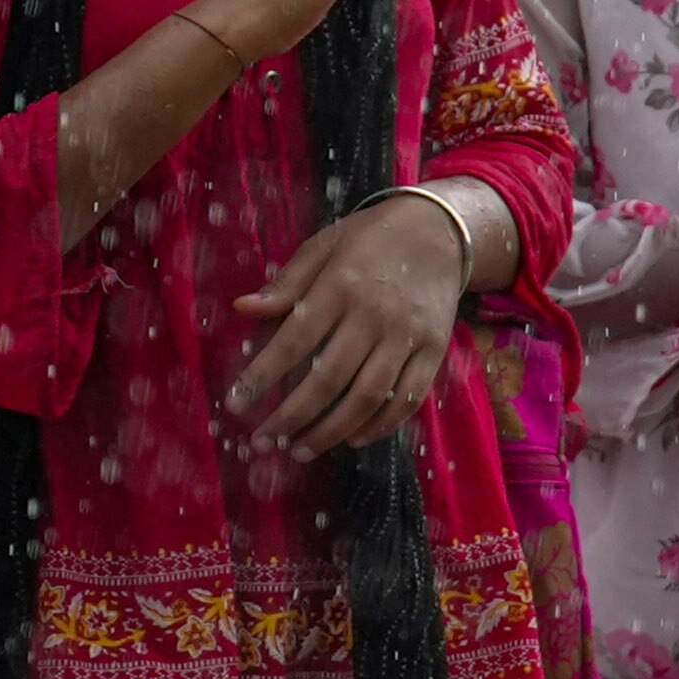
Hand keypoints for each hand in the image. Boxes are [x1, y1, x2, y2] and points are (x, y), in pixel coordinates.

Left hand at [227, 197, 464, 456]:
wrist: (443, 229)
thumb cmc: (371, 238)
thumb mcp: (325, 246)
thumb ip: (287, 282)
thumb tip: (241, 309)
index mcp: (341, 285)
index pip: (294, 340)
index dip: (261, 377)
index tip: (235, 405)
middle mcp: (376, 314)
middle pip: (329, 378)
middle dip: (291, 416)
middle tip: (263, 441)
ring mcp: (409, 334)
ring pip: (368, 396)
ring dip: (331, 430)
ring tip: (300, 449)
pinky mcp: (435, 348)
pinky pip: (409, 396)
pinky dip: (382, 424)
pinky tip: (354, 439)